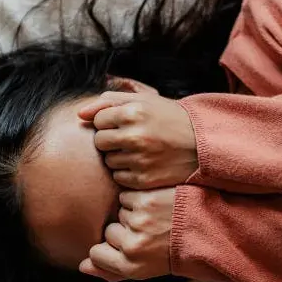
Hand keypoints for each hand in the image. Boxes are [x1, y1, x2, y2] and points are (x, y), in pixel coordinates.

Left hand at [78, 91, 197, 189]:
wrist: (202, 144)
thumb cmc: (169, 118)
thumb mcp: (144, 101)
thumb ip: (109, 102)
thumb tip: (79, 114)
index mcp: (134, 112)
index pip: (98, 121)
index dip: (109, 122)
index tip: (126, 124)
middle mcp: (135, 136)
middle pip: (99, 142)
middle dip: (111, 140)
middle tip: (131, 138)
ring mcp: (139, 160)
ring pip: (108, 161)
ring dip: (118, 157)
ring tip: (140, 151)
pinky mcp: (144, 180)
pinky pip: (119, 178)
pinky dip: (127, 173)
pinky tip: (144, 164)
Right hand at [79, 188, 175, 281]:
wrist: (207, 229)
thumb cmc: (173, 251)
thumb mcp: (144, 270)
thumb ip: (111, 271)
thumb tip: (82, 266)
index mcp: (131, 267)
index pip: (96, 254)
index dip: (110, 248)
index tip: (130, 247)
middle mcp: (132, 246)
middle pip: (108, 231)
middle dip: (125, 229)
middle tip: (151, 232)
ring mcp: (137, 221)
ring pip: (118, 211)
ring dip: (133, 211)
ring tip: (157, 218)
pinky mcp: (144, 200)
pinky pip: (127, 195)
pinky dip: (139, 197)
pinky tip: (156, 204)